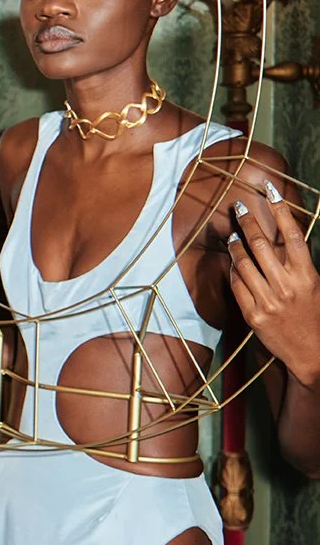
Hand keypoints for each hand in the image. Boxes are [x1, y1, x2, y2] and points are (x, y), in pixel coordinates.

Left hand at [229, 187, 319, 387]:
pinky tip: (232, 263)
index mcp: (307, 276)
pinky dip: (232, 271)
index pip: (293, 235)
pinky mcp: (253, 315)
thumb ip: (297, 265)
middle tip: (239, 207)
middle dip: (248, 222)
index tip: (271, 192)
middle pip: (261, 245)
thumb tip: (280, 239)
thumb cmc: (314, 315)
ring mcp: (268, 301)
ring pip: (243, 263)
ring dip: (235, 245)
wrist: (312, 353)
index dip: (282, 211)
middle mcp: (287, 286)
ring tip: (232, 234)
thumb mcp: (313, 286)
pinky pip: (236, 286)